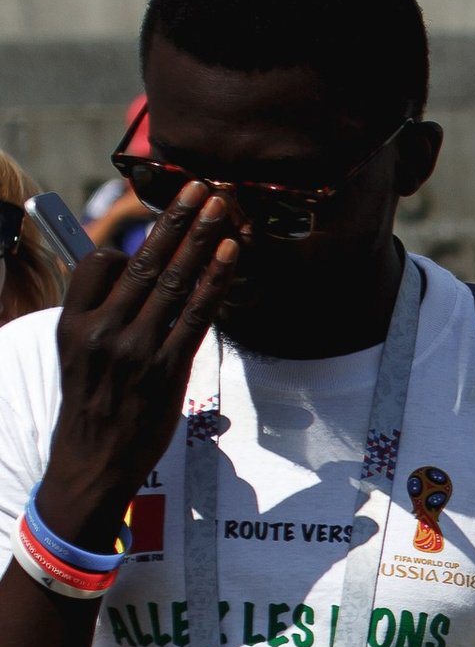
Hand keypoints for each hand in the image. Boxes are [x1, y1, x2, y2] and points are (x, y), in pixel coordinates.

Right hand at [41, 184, 236, 547]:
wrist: (93, 461)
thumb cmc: (94, 407)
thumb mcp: (80, 355)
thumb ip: (102, 317)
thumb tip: (135, 280)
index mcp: (72, 322)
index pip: (100, 263)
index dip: (132, 242)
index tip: (162, 223)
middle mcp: (100, 329)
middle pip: (142, 261)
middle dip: (176, 219)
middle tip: (202, 185)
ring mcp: (133, 348)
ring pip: (171, 281)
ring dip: (202, 238)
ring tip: (223, 205)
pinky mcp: (165, 369)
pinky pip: (195, 314)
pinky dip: (215, 280)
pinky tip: (231, 252)